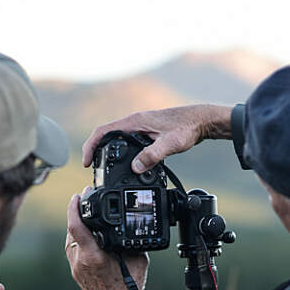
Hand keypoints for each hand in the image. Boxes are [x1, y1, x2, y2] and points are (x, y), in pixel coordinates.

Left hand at [65, 190, 148, 289]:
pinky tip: (86, 233)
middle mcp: (81, 260)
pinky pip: (73, 249)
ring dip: (76, 225)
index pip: (76, 226)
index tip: (78, 196)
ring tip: (85, 213)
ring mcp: (76, 267)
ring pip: (70, 239)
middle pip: (72, 229)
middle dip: (77, 212)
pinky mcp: (76, 271)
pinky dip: (78, 238)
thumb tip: (128, 227)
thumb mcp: (137, 260)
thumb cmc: (128, 288)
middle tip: (84, 198)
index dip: (74, 208)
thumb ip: (130, 242)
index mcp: (94, 256)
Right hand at [81, 104, 233, 172]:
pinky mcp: (146, 132)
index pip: (103, 132)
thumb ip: (152, 156)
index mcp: (134, 122)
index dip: (91, 146)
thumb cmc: (187, 127)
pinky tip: (126, 164)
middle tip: (92, 169)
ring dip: (107, 152)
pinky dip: (121, 152)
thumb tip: (136, 168)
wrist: (201, 120)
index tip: (88, 163)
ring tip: (104, 169)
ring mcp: (140, 126)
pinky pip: (127, 142)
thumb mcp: (170, 144)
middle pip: (106, 135)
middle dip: (95, 151)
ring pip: (116, 139)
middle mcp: (134, 122)